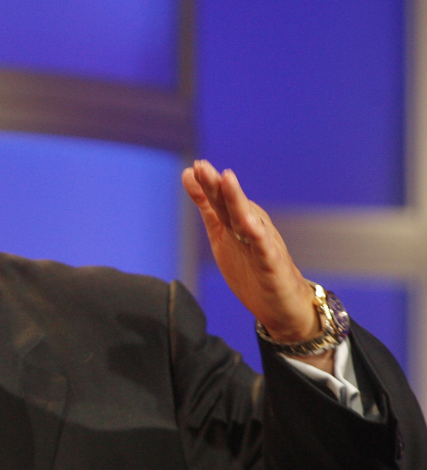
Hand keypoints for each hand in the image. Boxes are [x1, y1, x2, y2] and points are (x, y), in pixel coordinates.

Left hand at [182, 160, 331, 371]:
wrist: (282, 303)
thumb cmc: (251, 267)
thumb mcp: (222, 233)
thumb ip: (207, 205)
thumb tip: (188, 174)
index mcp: (236, 221)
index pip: (218, 200)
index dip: (206, 184)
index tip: (193, 167)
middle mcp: (250, 227)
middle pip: (231, 205)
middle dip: (218, 186)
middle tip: (203, 167)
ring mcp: (263, 244)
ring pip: (248, 219)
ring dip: (237, 200)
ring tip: (227, 180)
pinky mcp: (272, 264)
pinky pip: (265, 248)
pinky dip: (257, 234)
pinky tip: (249, 222)